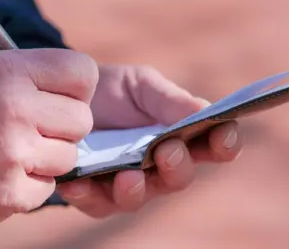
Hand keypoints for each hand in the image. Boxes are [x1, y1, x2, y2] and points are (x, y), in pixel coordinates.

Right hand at [0, 49, 97, 227]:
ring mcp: (14, 154)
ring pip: (69, 158)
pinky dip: (30, 185)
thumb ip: (31, 78)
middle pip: (83, 120)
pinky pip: (47, 189)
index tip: (63, 99)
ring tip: (13, 153)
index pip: (83, 72)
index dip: (78, 89)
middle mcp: (16, 109)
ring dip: (47, 159)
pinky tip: (1, 175)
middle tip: (36, 130)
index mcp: (10, 72)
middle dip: (64, 128)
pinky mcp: (9, 193)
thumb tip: (74, 94)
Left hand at [57, 64, 242, 217]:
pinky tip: (76, 184)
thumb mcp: (139, 85)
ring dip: (136, 189)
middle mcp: (156, 167)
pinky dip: (85, 194)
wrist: (65, 98)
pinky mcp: (92, 194)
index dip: (223, 143)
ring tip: (129, 176)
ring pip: (138, 198)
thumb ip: (168, 99)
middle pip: (178, 177)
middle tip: (168, 149)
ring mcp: (125, 183)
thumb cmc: (111, 92)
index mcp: (177, 138)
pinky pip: (93, 202)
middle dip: (177, 166)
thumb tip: (202, 111)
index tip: (224, 132)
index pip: (211, 147)